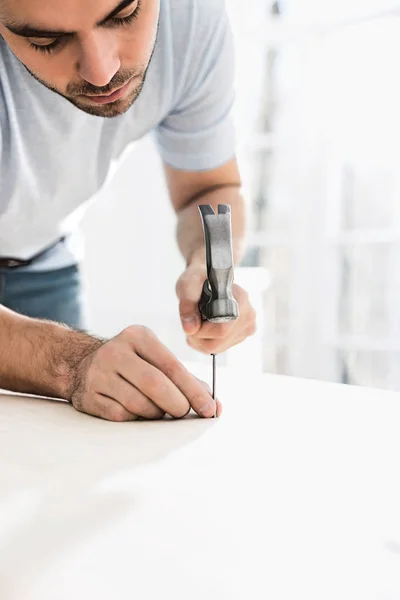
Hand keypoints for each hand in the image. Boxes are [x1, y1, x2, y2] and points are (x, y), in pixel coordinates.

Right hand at [68, 326, 221, 420]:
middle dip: (177, 404)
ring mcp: (99, 374)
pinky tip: (136, 411)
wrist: (81, 365)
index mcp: (138, 336)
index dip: (193, 390)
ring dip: (156, 413)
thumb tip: (214, 405)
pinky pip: (122, 415)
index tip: (210, 409)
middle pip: (155, 384)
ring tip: (159, 410)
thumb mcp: (155, 359)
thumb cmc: (133, 365)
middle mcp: (116, 351)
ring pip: (139, 404)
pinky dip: (136, 418)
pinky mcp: (89, 396)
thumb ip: (185, 379)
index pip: (172, 366)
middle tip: (184, 413)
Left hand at [176, 263, 256, 353]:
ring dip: (202, 340)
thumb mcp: (188, 284)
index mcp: (240, 298)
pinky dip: (207, 342)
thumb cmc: (198, 279)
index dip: (201, 330)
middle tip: (191, 321)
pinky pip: (221, 348)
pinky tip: (205, 327)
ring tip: (198, 321)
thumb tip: (190, 329)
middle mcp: (248, 314)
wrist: (208, 279)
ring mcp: (248, 326)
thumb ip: (187, 305)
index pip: (222, 329)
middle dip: (199, 337)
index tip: (191, 319)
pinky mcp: (243, 334)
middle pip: (220, 342)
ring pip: (219, 347)